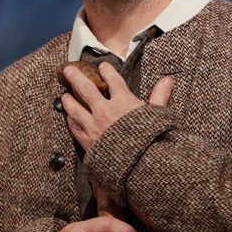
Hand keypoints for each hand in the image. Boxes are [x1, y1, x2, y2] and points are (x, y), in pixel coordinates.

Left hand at [60, 64, 174, 150]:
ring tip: (64, 95)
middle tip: (68, 70)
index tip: (102, 66)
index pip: (112, 80)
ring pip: (75, 108)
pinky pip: (74, 128)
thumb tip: (168, 81)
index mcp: (123, 102)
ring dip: (68, 100)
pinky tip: (69, 118)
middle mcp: (105, 111)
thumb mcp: (157, 115)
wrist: (139, 165)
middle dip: (76, 77)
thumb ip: (159, 96)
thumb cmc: (150, 140)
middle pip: (86, 89)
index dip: (106, 71)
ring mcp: (94, 125)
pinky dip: (71, 121)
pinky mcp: (88, 141)